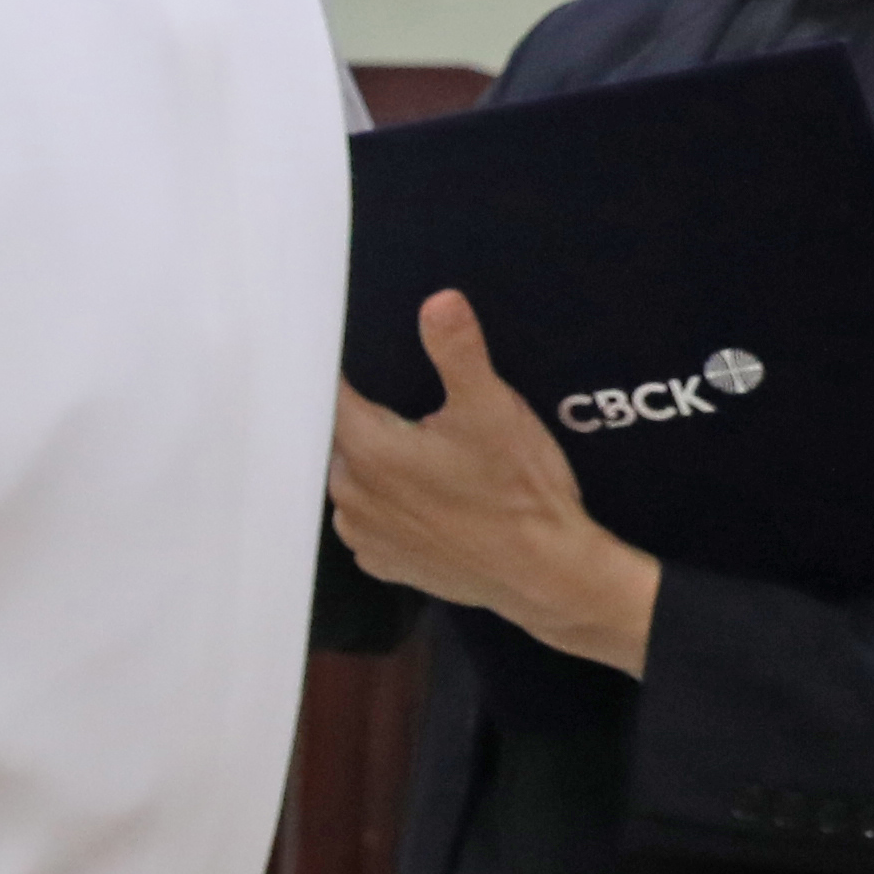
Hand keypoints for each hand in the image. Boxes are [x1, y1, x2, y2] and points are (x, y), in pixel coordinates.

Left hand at [332, 290, 661, 674]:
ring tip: (425, 456)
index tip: (346, 357)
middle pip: (342, 440)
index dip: (339, 375)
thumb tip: (438, 301)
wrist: (545, 572)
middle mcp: (350, 495)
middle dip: (369, 422)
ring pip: (355, 481)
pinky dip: (390, 507)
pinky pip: (372, 521)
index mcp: (365, 450)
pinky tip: (426, 499)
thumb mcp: (493, 409)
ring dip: (378, 467)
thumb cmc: (518, 490)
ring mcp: (364, 534)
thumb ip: (458, 353)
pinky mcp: (385, 563)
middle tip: (409, 410)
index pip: (328, 398)